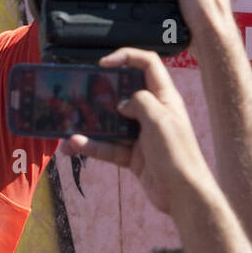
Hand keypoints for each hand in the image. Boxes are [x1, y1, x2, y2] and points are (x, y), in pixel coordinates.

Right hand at [57, 48, 208, 214]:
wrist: (183, 195)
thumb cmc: (177, 154)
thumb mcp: (159, 120)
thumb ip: (139, 102)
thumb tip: (121, 103)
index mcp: (164, 98)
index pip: (147, 64)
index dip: (126, 57)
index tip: (103, 64)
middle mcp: (152, 113)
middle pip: (123, 93)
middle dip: (100, 92)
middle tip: (80, 93)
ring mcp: (141, 135)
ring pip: (111, 123)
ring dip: (89, 125)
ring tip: (68, 127)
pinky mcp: (132, 155)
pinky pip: (108, 147)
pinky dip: (92, 146)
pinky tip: (75, 146)